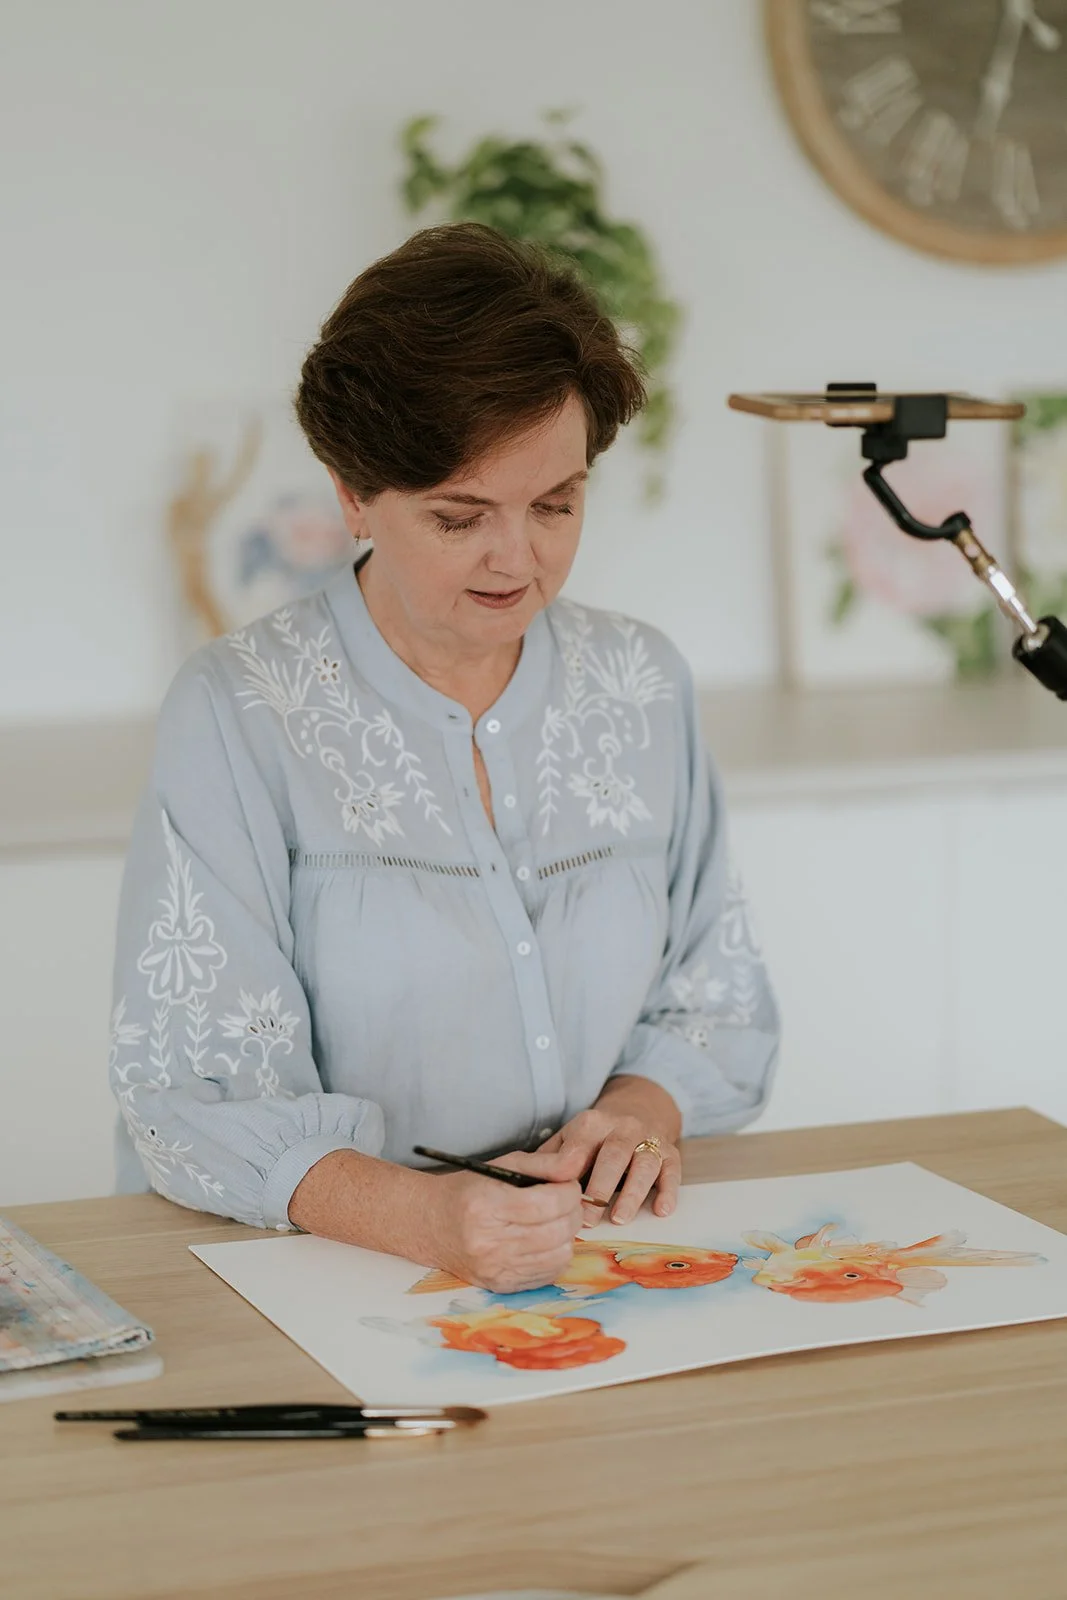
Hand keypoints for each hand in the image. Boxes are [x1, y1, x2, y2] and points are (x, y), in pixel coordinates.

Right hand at [423, 1147, 585, 1294]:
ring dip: (566, 1235)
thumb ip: (542, 1164)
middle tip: (567, 1202)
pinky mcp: (501, 1285)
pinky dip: (555, 1255)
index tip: (569, 1185)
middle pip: (557, 1231)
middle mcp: (489, 1242)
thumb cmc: (468, 1191)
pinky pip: (548, 1274)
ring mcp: (495, 1268)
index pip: (549, 1203)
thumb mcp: (501, 1166)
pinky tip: (544, 1240)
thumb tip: (576, 1167)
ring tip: (555, 1220)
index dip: (569, 1192)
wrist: (431, 1225)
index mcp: (487, 1206)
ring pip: (559, 1255)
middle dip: (573, 1212)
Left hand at [538, 1076, 681, 1228]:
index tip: (562, 1202)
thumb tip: (520, 1184)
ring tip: (619, 1218)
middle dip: (601, 1187)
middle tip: (588, 1218)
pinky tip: (662, 1210)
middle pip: (613, 1155)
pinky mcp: (671, 1152)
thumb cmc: (595, 1137)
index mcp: (592, 1123)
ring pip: (644, 1163)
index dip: (571, 1176)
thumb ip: (549, 1160)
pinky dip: (668, 1190)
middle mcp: (623, 1126)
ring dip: (633, 1192)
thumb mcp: (568, 1139)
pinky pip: (672, 1171)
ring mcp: (649, 1138)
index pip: (580, 1149)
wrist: (639, 1109)